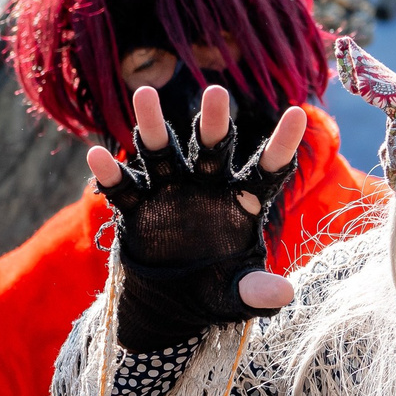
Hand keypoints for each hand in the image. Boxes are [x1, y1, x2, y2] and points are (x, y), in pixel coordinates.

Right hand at [89, 83, 309, 351]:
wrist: (170, 302)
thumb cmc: (213, 289)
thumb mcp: (235, 294)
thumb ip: (255, 292)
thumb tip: (283, 295)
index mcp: (242, 201)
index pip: (266, 171)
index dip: (281, 145)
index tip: (298, 114)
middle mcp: (207, 186)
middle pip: (212, 148)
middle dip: (213, 122)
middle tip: (216, 92)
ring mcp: (170, 192)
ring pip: (162, 153)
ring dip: (152, 127)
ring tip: (145, 94)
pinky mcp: (138, 209)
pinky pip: (124, 189)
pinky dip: (110, 174)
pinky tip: (97, 155)